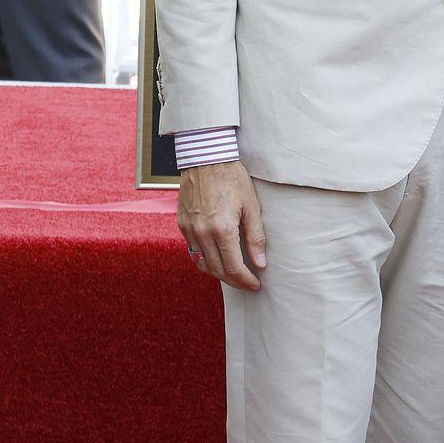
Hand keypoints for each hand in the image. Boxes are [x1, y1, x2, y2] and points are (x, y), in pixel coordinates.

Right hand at [178, 161, 266, 291]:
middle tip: (247, 282)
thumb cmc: (232, 178)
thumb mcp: (251, 206)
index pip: (234, 268)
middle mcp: (203, 233)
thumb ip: (256, 237)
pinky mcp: (182, 224)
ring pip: (202, 264)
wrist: (206, 158)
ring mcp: (189, 229)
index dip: (246, 280)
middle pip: (217, 270)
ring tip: (233, 274)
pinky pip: (192, 251)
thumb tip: (261, 264)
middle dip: (234, 281)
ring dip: (218, 273)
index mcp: (222, 229)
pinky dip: (205, 260)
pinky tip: (217, 258)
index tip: (256, 285)